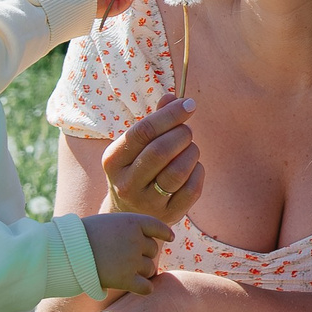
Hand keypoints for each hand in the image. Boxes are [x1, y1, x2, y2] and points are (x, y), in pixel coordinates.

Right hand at [81, 210, 173, 294]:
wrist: (66, 250)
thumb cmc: (83, 235)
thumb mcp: (108, 222)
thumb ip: (126, 228)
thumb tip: (143, 237)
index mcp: (132, 221)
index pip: (157, 226)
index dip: (164, 233)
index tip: (170, 237)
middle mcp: (136, 240)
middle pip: (152, 250)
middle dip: (144, 255)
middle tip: (128, 258)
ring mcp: (132, 260)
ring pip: (150, 269)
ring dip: (142, 271)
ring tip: (126, 271)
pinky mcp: (126, 279)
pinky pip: (146, 287)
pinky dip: (144, 288)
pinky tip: (139, 287)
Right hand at [102, 100, 203, 223]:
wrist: (130, 214)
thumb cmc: (136, 169)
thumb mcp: (135, 146)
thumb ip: (153, 121)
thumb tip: (173, 97)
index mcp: (113, 160)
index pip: (142, 132)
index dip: (169, 115)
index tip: (189, 104)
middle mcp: (126, 183)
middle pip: (161, 151)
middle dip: (182, 134)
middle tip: (187, 130)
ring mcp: (146, 203)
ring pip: (178, 171)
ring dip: (192, 152)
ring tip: (190, 148)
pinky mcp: (168, 215)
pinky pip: (192, 188)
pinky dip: (198, 171)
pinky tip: (193, 167)